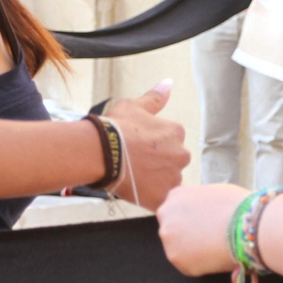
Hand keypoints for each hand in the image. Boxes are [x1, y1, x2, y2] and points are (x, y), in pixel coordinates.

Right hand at [103, 79, 188, 208]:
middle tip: (134, 164)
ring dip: (155, 181)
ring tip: (133, 178)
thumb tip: (169, 83)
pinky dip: (150, 197)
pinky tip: (136, 191)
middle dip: (157, 164)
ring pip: (167, 182)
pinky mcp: (162, 197)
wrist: (101, 152)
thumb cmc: (115, 127)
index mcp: (176, 132)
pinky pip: (160, 200)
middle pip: (172, 162)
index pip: (170, 141)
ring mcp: (173, 178)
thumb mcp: (134, 106)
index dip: (151, 145)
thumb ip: (155, 97)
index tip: (137, 147)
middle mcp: (181, 155)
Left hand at [156, 183, 252, 275]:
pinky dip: (199, 265)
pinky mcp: (176, 258)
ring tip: (214, 248)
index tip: (204, 225)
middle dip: (188, 235)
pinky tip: (214, 257)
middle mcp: (166, 215)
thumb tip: (202, 211)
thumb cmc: (239, 207)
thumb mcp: (214, 192)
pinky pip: (186, 265)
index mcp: (175, 196)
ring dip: (192, 250)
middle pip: (173, 229)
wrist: (250, 227)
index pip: (176, 210)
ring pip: (178, 248)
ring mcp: (168, 237)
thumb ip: (199, 202)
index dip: (192, 220)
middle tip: (209, 239)